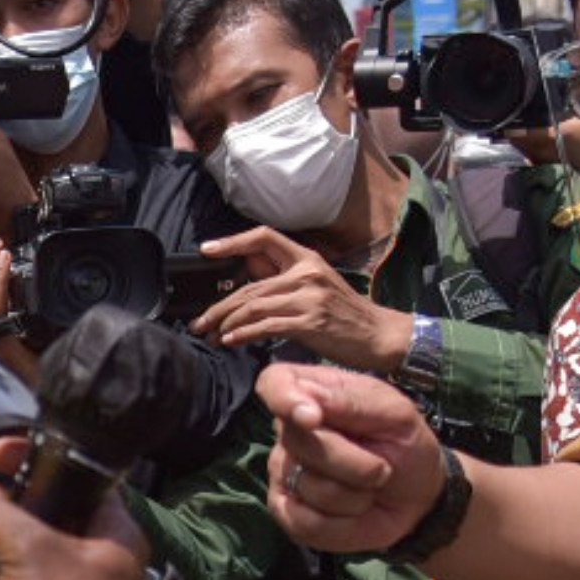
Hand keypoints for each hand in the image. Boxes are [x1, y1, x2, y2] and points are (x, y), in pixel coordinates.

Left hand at [193, 227, 410, 371]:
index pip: (264, 238)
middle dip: (219, 306)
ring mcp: (308, 297)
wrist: (380, 335)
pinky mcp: (310, 322)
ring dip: (226, 323)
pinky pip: (266, 326)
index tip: (207, 250)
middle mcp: (306, 273)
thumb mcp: (320, 285)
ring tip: (210, 335)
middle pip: (250, 285)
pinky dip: (243, 335)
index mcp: (308, 259)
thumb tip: (251, 281)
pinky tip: (230, 341)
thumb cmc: (347, 315)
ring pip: (253, 306)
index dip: (233, 242)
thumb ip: (288, 280)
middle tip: (199, 322)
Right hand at [260, 362, 445, 552]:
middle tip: (381, 467)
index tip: (312, 418)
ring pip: (311, 487)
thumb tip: (306, 409)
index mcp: (312, 393)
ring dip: (356, 494)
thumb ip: (350, 403)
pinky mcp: (288, 514)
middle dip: (352, 462)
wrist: (417, 497)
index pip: (275, 383)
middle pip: (299, 442)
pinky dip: (346, 523)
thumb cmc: (404, 445)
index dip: (284, 398)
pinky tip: (356, 511)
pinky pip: (309, 523)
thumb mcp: (394, 414)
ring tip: (369, 488)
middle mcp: (289, 433)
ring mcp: (284, 474)